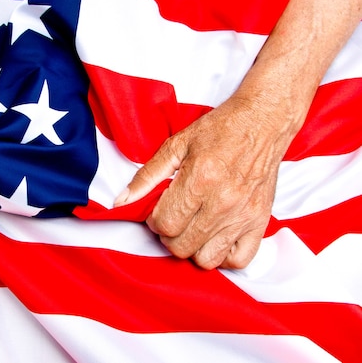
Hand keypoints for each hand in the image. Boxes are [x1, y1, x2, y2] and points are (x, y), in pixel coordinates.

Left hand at [115, 94, 291, 269]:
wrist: (262, 122)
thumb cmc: (219, 130)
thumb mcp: (176, 145)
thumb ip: (147, 176)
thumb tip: (121, 201)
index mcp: (199, 181)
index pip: (165, 225)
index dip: (155, 221)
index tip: (160, 209)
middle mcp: (223, 202)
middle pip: (182, 246)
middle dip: (169, 235)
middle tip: (174, 217)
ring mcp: (243, 216)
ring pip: (207, 259)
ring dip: (193, 248)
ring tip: (192, 227)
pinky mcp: (260, 222)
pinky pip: (239, 260)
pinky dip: (223, 255)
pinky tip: (215, 236)